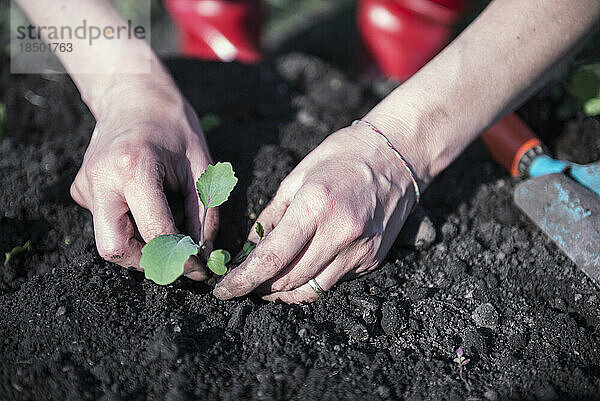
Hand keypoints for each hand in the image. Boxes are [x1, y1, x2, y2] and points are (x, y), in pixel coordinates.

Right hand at [70, 80, 215, 279]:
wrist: (132, 95)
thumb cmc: (172, 125)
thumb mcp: (200, 164)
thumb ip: (204, 211)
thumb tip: (204, 252)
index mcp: (134, 168)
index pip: (155, 232)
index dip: (180, 258)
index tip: (198, 266)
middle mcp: (102, 179)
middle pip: (114, 248)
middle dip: (147, 262)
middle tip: (174, 259)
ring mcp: (86, 185)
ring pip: (107, 239)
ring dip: (139, 246)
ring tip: (164, 227)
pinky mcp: (80, 189)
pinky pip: (104, 222)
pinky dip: (128, 226)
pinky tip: (143, 204)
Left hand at [213, 123, 419, 302]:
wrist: (397, 156)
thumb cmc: (343, 157)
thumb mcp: (297, 177)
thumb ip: (271, 217)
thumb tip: (250, 251)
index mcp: (316, 206)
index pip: (272, 258)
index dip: (243, 280)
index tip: (224, 289)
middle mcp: (340, 233)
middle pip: (289, 280)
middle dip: (259, 288)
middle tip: (244, 283)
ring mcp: (360, 250)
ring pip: (312, 290)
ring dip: (284, 292)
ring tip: (268, 283)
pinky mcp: (373, 259)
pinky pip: (334, 281)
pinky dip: (312, 280)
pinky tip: (302, 267)